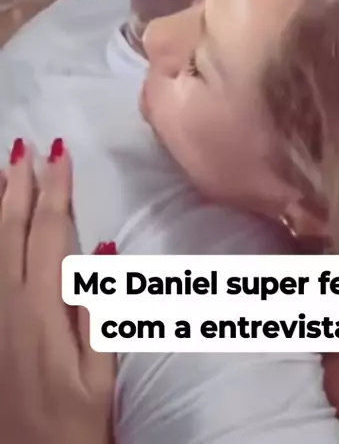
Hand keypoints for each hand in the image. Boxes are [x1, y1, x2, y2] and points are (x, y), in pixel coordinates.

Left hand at [0, 138, 115, 443]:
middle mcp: (10, 305)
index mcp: (43, 310)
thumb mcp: (99, 379)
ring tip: (2, 170)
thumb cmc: (72, 427)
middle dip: (21, 184)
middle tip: (26, 146)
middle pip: (13, 230)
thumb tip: (104, 251)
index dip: (56, 190)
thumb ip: (98, 314)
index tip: (59, 153)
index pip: (50, 233)